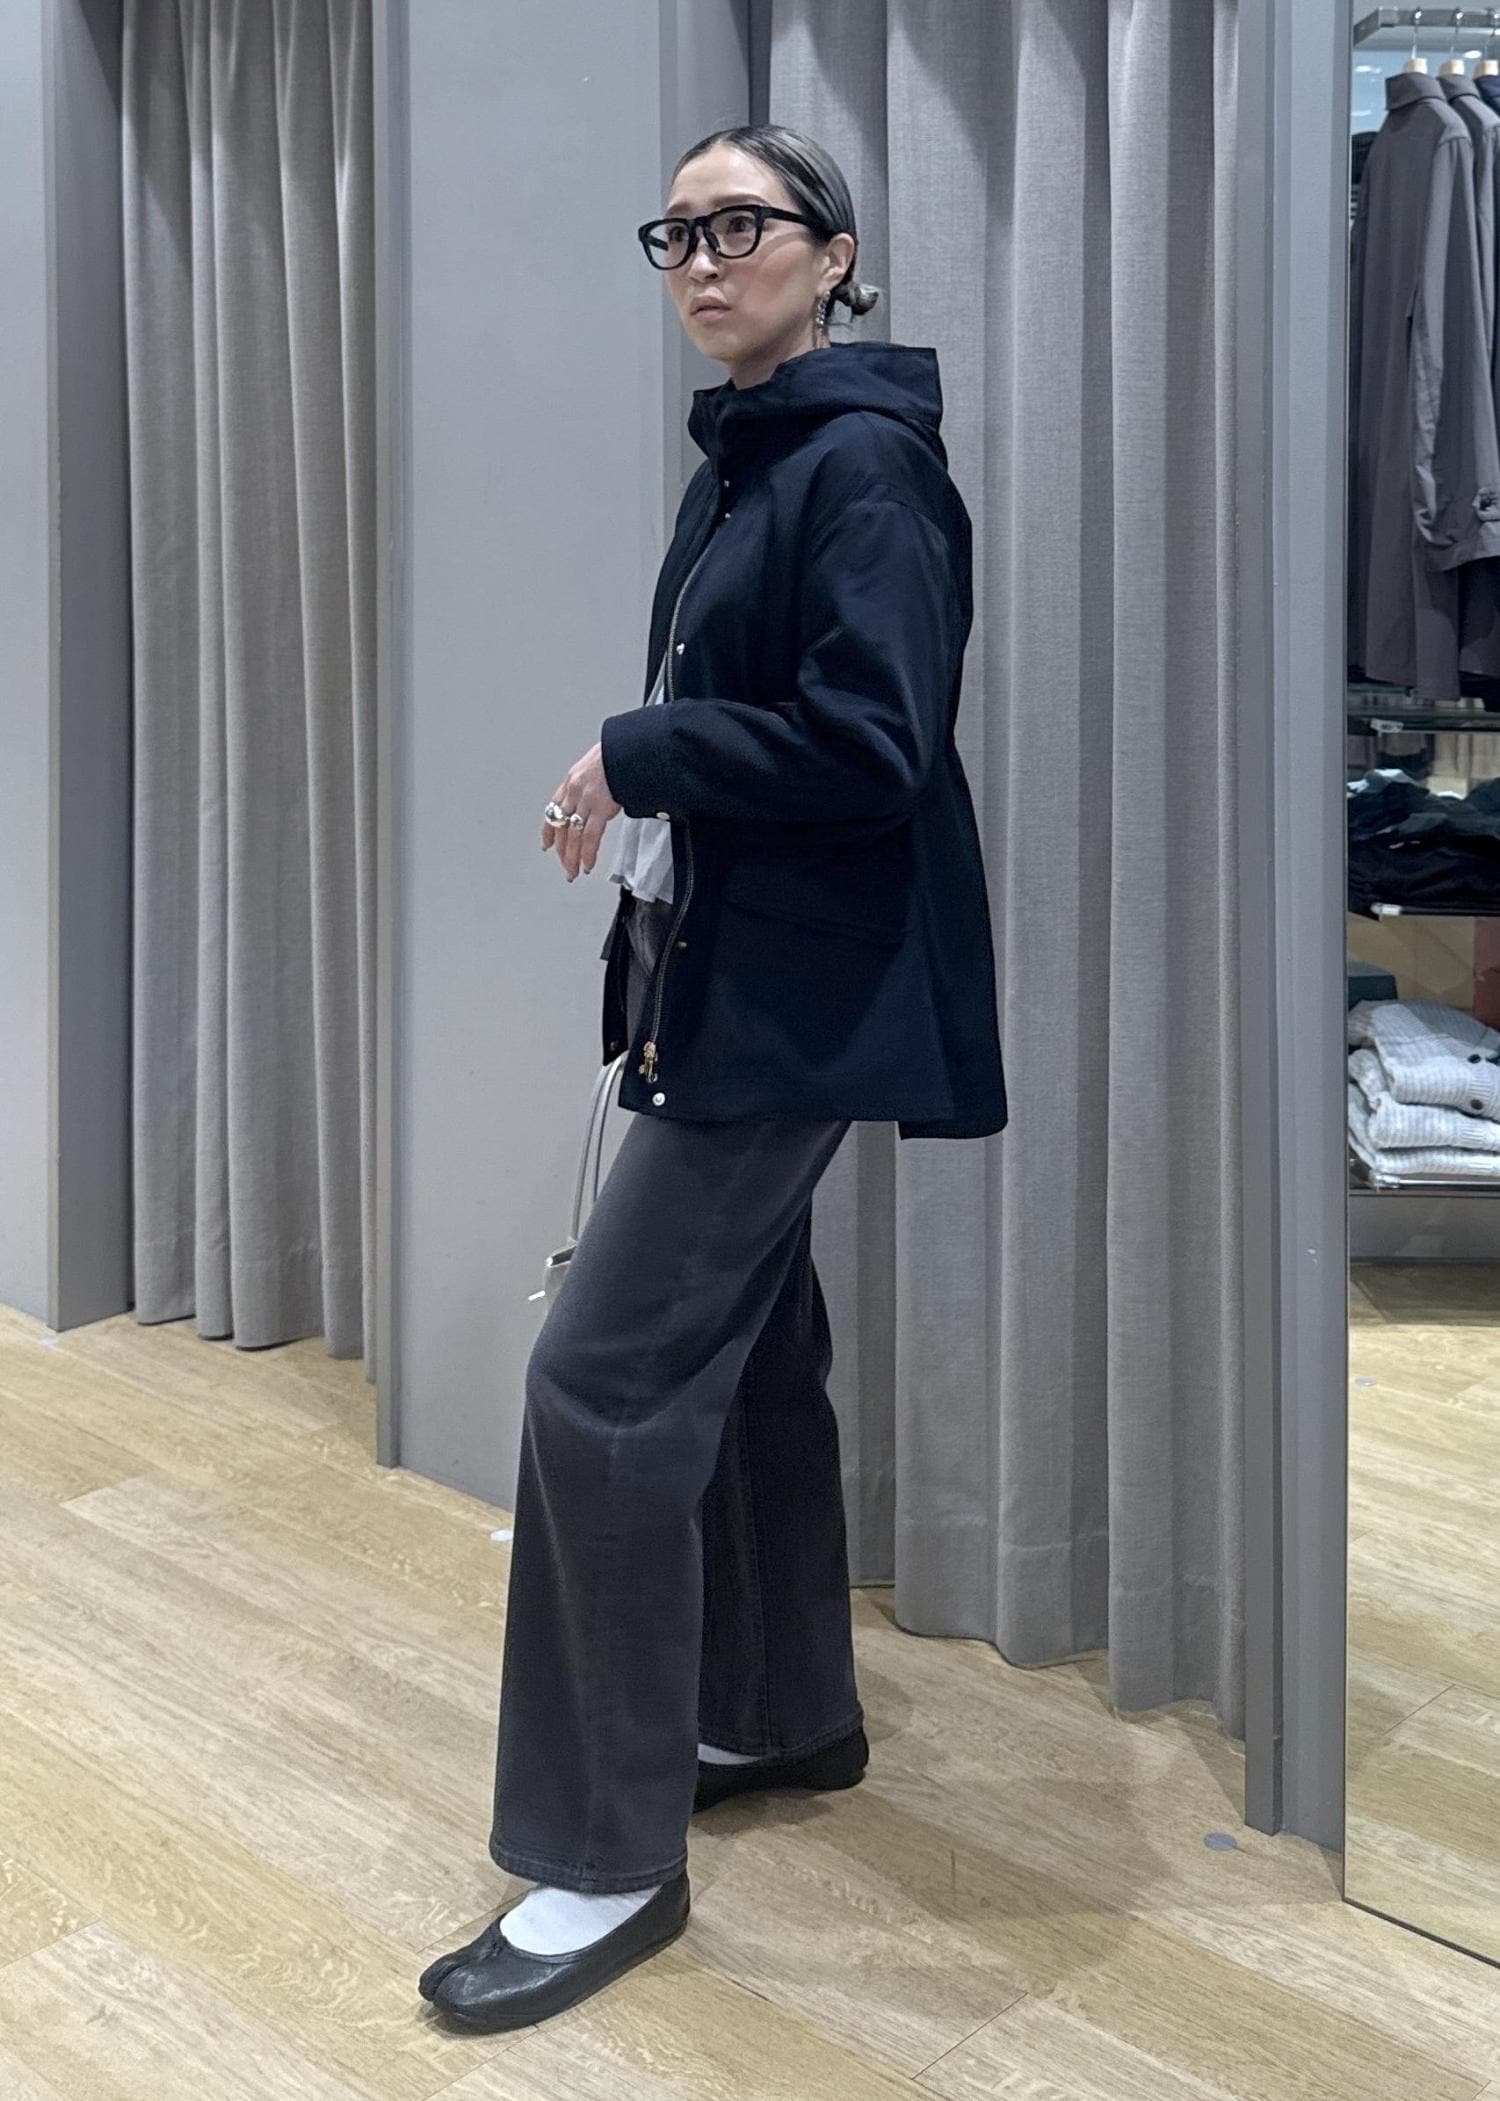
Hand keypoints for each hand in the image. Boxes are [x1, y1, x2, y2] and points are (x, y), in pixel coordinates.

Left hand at [542, 742, 620, 880]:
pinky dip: (587, 854)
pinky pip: (590, 837)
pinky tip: (587, 864)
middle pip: (561, 827)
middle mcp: (574, 791)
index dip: (549, 830)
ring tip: (573, 872)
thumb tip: (601, 793)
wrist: (628, 748)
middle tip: (565, 867)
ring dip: (572, 858)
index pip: (553, 809)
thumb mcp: (598, 765)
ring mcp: (586, 800)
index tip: (547, 844)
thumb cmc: (618, 755)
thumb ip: (594, 782)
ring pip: (573, 836)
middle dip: (562, 851)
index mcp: (572, 781)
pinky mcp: (600, 808)